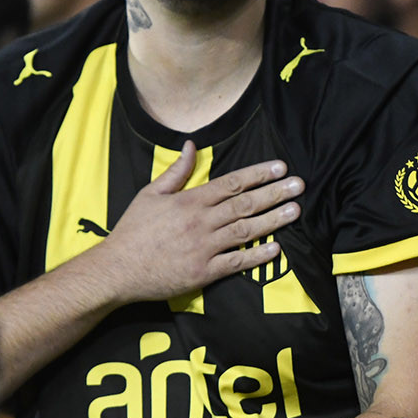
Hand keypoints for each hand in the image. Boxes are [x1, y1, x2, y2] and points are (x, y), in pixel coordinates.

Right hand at [94, 140, 301, 304]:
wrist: (117, 269)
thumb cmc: (133, 231)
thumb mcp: (150, 194)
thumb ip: (176, 171)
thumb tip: (190, 146)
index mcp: (190, 200)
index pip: (232, 183)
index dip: (258, 174)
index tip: (280, 168)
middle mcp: (201, 222)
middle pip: (245, 204)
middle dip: (275, 193)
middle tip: (299, 186)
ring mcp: (204, 248)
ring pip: (246, 230)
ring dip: (273, 220)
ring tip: (296, 211)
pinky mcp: (204, 272)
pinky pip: (236, 262)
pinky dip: (257, 256)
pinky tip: (276, 249)